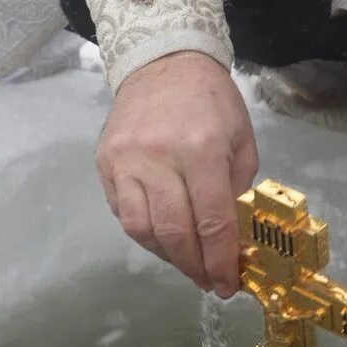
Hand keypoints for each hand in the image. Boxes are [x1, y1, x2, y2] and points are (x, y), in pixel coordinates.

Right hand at [97, 51, 258, 297]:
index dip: (221, 261)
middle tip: (208, 282)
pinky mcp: (105, 163)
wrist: (162, 62)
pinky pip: (123, 213)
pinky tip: (163, 237)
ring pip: (142, 230)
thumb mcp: (241, 139)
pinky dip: (145, 234)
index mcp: (200, 149)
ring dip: (167, 256)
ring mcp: (125, 161)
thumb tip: (234, 241)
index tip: (228, 284)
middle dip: (194, 266)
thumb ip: (238, 190)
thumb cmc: (211, 102)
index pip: (212, 221)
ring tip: (186, 263)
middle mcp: (158, 157)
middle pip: (174, 232)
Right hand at [228, 0, 346, 66]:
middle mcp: (296, 54)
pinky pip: (292, 44)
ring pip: (313, 47)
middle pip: (336, 49)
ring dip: (328, 33)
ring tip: (337, 12)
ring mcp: (273, 56)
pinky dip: (306, 31)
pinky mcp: (257, 51)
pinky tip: (301, 14)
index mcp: (312, 37)